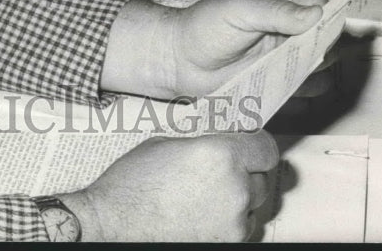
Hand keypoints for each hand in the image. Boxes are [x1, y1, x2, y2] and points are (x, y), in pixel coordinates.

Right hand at [59, 131, 278, 240]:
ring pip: (252, 206)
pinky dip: (229, 221)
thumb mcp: (167, 143)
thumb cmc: (133, 184)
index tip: (249, 146)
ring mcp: (233, 223)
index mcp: (221, 155)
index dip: (257, 146)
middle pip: (262, 179)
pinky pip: (240, 228)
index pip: (266, 149)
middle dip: (246, 173)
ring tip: (206, 194)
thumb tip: (223, 141)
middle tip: (221, 170)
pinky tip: (202, 213)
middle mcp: (235, 189)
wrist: (114, 225)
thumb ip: (204, 142)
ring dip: (239, 199)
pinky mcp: (226, 245)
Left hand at [101, 0, 325, 98]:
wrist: (179, 60)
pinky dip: (307, 90)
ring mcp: (285, 55)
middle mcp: (288, 27)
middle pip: (326, 36)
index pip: (319, 6)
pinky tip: (294, 89)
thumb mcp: (239, 10)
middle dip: (328, 47)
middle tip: (312, 56)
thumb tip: (316, 13)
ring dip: (320, 70)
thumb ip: (277, 12)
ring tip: (301, 73)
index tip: (330, 33)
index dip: (331, 18)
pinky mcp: (278, 80)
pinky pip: (304, 87)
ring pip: (320, 63)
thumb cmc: (204, 26)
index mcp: (281, 0)